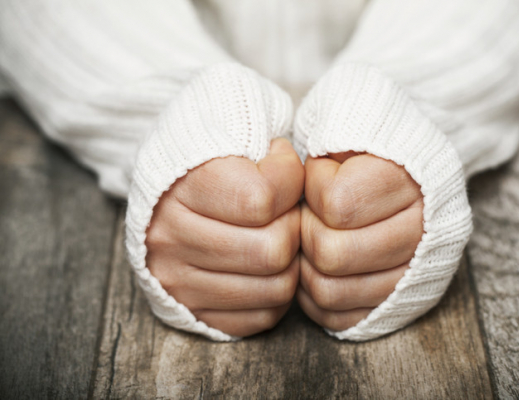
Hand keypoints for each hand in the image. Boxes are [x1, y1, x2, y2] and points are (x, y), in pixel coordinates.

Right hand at [145, 138, 303, 336]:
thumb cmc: (213, 156)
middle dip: (294, 228)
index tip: (281, 170)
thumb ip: (269, 147)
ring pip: (275, 289)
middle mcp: (170, 236)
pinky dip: (275, 295)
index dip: (290, 183)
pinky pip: (260, 317)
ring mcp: (175, 279)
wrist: (166, 188)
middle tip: (284, 212)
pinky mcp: (189, 310)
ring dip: (290, 264)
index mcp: (182, 185)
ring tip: (276, 237)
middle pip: (272, 251)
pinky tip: (265, 267)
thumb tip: (304, 179)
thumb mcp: (235, 128)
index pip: (262, 199)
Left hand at [298, 152, 423, 331]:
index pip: (337, 206)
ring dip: (307, 267)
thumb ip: (329, 137)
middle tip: (312, 215)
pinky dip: (314, 297)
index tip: (322, 177)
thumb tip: (289, 169)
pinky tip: (316, 268)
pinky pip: (337, 317)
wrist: (409, 177)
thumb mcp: (350, 123)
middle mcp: (421, 231)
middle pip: (332, 255)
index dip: (314, 192)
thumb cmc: (365, 151)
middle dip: (307, 233)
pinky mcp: (395, 303)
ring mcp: (411, 274)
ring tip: (313, 240)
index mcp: (408, 181)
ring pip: (330, 292)